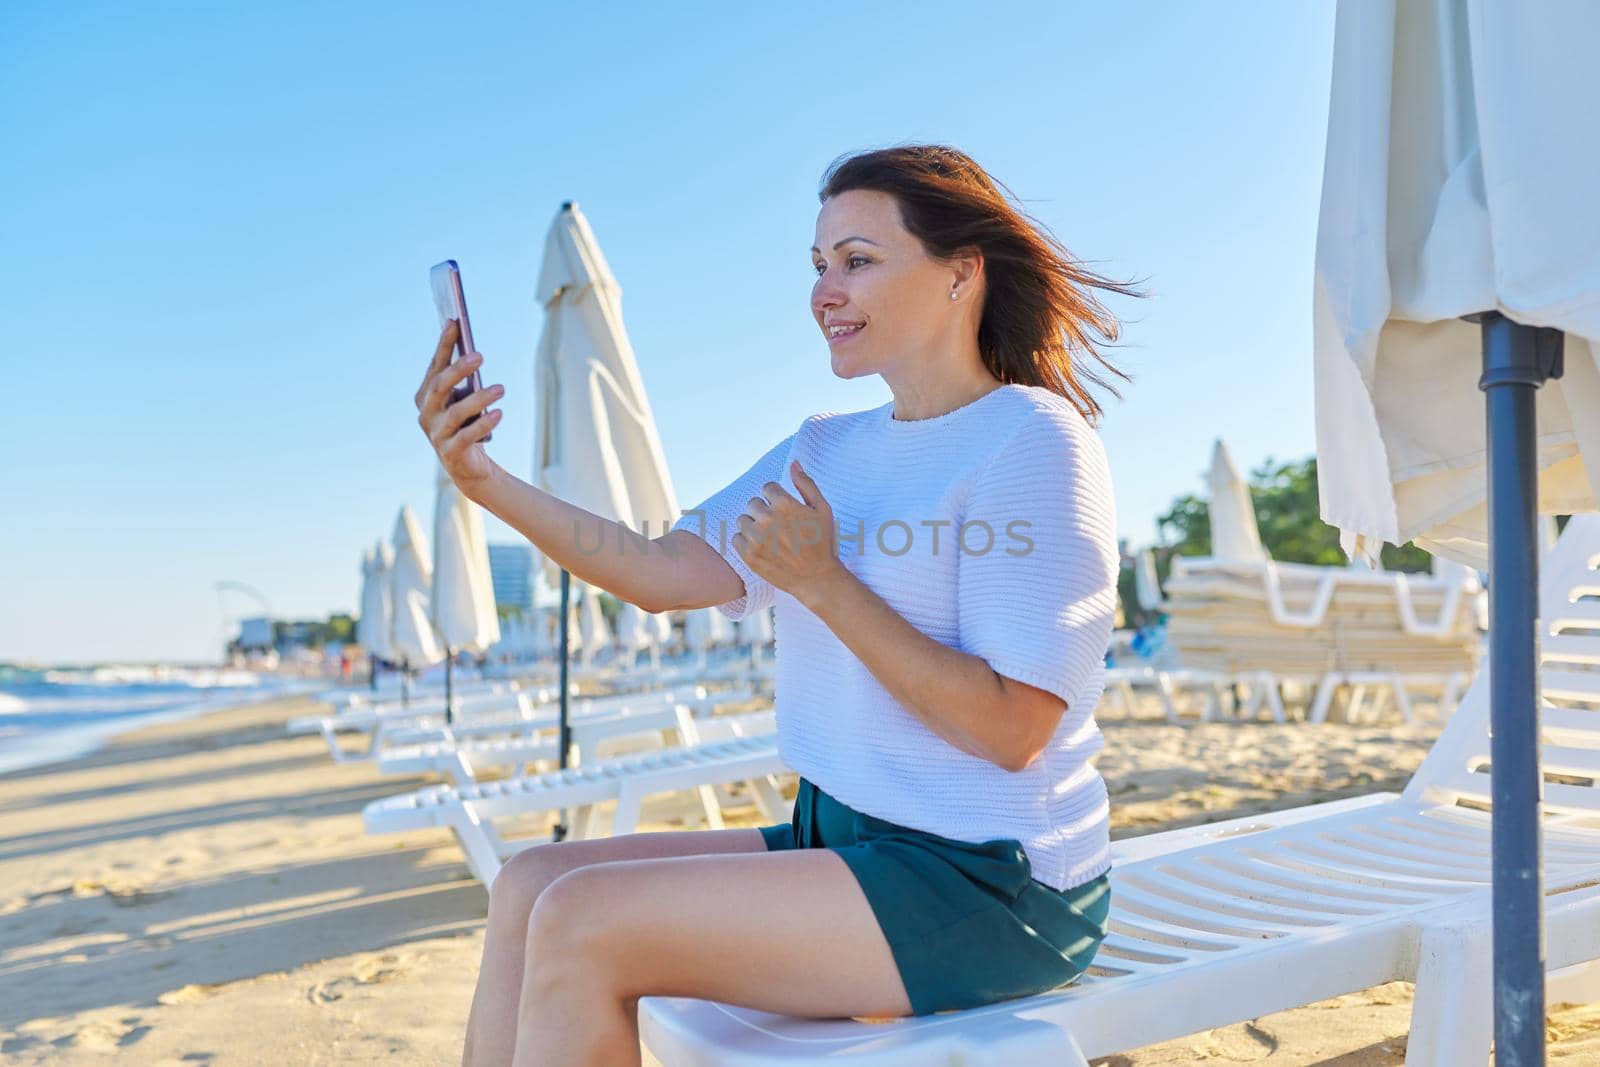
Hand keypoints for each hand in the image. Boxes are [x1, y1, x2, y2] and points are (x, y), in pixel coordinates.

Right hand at [416, 319, 503, 494]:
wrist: (467, 465)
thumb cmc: (466, 423)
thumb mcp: (463, 399)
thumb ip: (464, 378)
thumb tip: (472, 350)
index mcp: (426, 395)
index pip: (435, 366)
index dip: (443, 345)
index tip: (454, 322)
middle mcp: (426, 413)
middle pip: (440, 386)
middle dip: (458, 369)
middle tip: (480, 356)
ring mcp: (436, 434)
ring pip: (456, 412)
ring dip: (479, 398)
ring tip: (501, 388)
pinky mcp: (451, 452)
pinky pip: (467, 436)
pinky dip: (484, 423)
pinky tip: (499, 413)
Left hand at [733, 460, 848, 607]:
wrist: (816, 578)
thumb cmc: (822, 542)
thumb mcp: (822, 509)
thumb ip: (806, 484)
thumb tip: (794, 463)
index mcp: (784, 504)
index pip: (767, 488)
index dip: (778, 498)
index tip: (786, 512)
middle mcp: (767, 518)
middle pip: (753, 503)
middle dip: (765, 511)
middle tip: (780, 527)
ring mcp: (756, 538)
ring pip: (743, 520)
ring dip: (754, 526)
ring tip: (771, 538)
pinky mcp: (748, 555)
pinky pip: (736, 538)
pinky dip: (746, 542)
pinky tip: (763, 548)